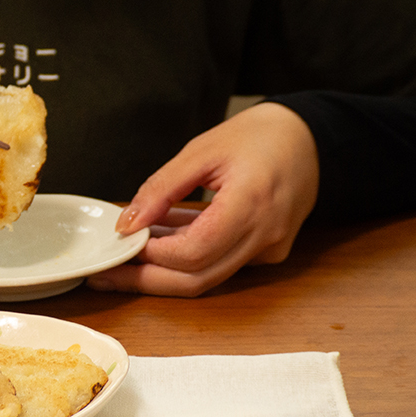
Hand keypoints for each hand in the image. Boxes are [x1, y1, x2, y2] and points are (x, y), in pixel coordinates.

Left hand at [86, 102, 319, 296]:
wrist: (310, 138)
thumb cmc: (259, 136)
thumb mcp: (201, 150)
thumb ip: (161, 189)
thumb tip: (127, 224)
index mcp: (252, 205)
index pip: (194, 252)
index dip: (153, 254)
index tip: (121, 243)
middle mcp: (265, 237)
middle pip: (197, 280)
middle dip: (146, 280)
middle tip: (106, 275)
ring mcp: (268, 251)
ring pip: (206, 277)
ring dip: (163, 270)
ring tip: (124, 255)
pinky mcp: (265, 253)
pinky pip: (218, 264)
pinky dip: (185, 258)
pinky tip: (157, 240)